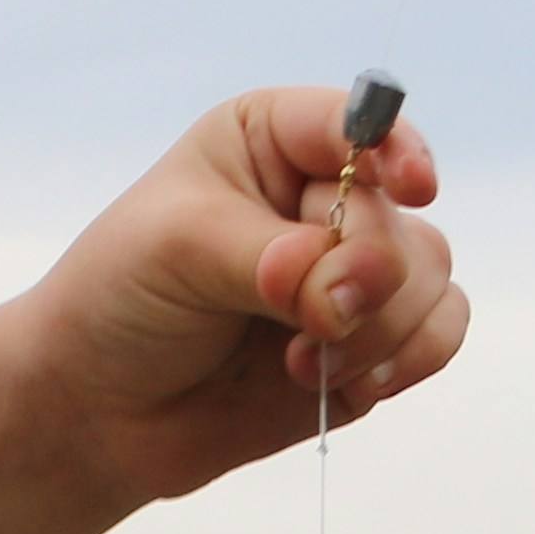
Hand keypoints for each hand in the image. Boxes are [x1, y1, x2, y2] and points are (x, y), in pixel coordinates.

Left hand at [7, 88, 467, 512]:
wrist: (97, 410)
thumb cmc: (121, 300)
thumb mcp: (180, 250)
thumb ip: (274, 261)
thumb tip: (352, 292)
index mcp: (275, 139)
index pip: (359, 123)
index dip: (396, 152)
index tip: (411, 188)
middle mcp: (325, 196)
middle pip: (401, 217)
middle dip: (368, 275)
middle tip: (316, 319)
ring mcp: (352, 272)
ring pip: (430, 277)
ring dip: (384, 328)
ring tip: (304, 364)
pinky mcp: (368, 342)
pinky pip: (438, 334)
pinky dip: (408, 360)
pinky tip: (348, 383)